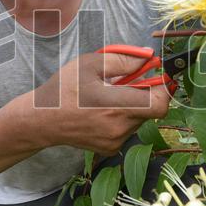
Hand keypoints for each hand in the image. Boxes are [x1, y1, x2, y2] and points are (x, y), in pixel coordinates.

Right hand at [34, 51, 170, 155]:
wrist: (42, 120)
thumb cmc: (64, 89)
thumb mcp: (90, 64)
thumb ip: (123, 59)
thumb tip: (148, 56)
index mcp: (116, 106)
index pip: (159, 104)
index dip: (163, 89)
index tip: (155, 78)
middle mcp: (119, 128)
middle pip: (150, 110)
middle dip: (143, 94)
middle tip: (124, 83)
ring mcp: (115, 141)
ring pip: (139, 119)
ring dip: (132, 106)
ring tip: (108, 97)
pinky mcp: (110, 148)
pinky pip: (127, 130)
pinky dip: (122, 118)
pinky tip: (101, 112)